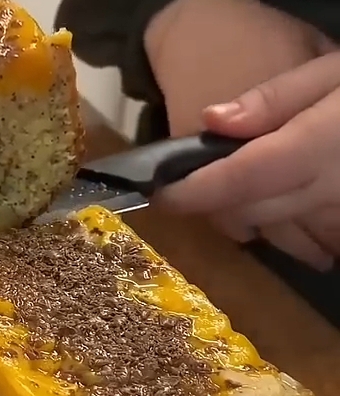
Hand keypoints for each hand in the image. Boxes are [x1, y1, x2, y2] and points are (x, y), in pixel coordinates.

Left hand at [157, 51, 339, 269]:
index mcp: (319, 143)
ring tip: (228, 188)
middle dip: (212, 203)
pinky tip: (272, 200)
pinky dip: (278, 224)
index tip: (160, 195)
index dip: (195, 192)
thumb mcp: (331, 71)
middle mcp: (330, 187)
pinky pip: (305, 237)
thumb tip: (211, 119)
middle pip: (252, 209)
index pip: (244, 178)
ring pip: (275, 228)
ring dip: (242, 215)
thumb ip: (274, 98)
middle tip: (186, 185)